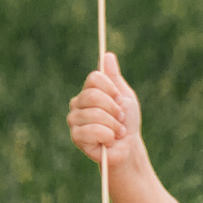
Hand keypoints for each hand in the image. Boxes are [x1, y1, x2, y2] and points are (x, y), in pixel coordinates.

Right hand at [68, 54, 146, 169]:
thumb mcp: (125, 97)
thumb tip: (108, 55)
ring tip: (118, 132)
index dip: (111, 89)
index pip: (94, 78)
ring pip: (94, 114)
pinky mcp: (76, 137)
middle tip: (121, 119)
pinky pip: (93, 130)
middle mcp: (77, 104)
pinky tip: (110, 141)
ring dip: (114, 125)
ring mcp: (74, 120)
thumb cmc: (127, 123)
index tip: (120, 100)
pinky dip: (108, 136)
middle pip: (93, 95)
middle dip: (114, 109)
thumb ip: (114, 78)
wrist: (128, 148)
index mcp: (88, 92)